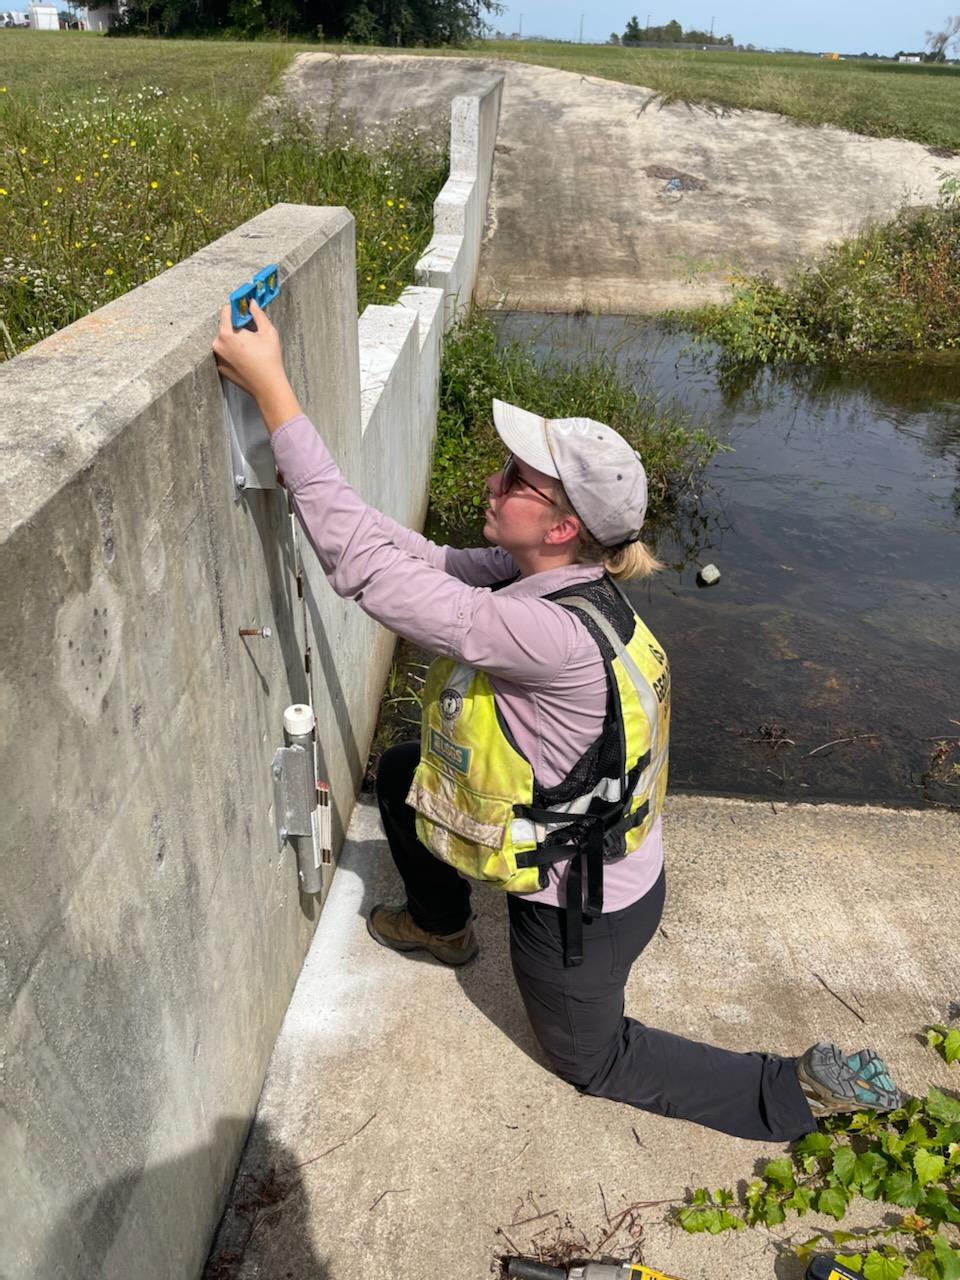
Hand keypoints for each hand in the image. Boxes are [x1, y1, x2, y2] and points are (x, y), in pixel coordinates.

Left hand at [213, 300, 301, 432]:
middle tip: (250, 332)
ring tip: (249, 347)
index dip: (235, 308)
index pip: (225, 312)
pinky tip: (245, 358)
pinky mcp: (220, 368)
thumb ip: (258, 314)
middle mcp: (217, 345)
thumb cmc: (269, 358)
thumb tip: (252, 303)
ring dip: (233, 340)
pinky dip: (232, 353)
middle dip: (235, 327)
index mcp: (227, 334)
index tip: (243, 308)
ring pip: (224, 342)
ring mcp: (218, 358)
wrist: (267, 386)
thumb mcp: (268, 332)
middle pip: (224, 328)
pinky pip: (224, 355)